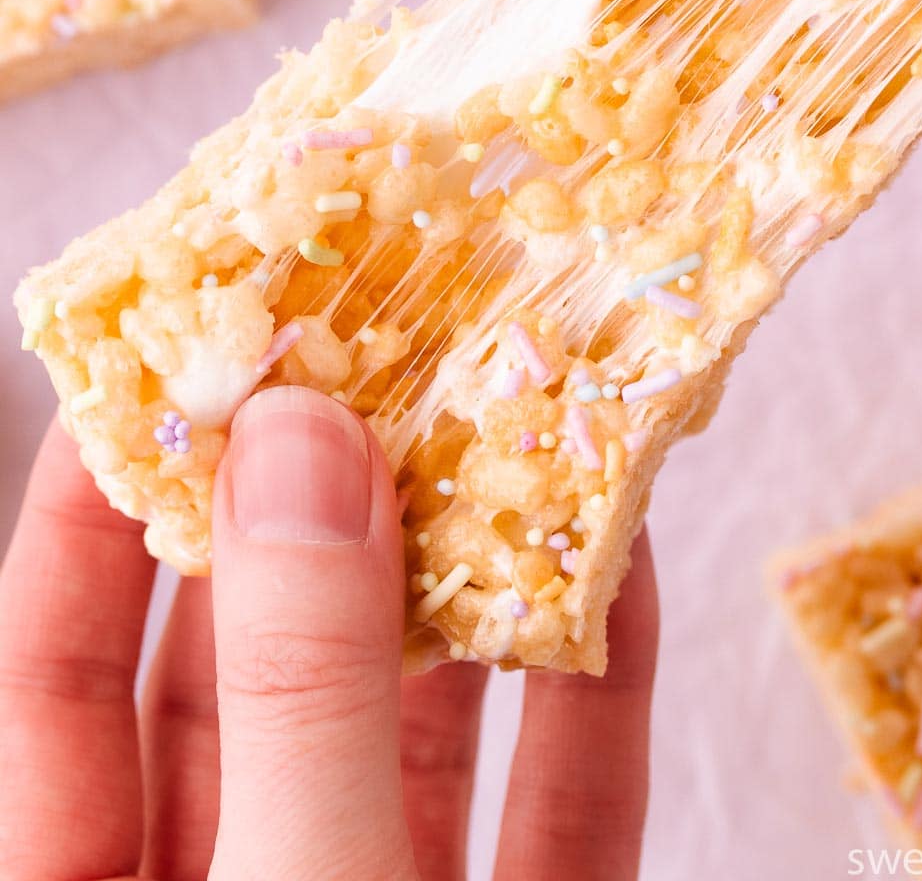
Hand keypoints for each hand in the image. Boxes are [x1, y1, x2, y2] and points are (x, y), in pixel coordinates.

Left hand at [0, 388, 657, 879]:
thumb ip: (304, 691)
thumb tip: (306, 444)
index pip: (60, 674)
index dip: (97, 505)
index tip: (164, 356)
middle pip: (249, 670)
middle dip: (314, 505)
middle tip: (365, 352)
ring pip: (409, 724)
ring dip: (469, 579)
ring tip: (508, 421)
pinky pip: (555, 811)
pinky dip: (590, 694)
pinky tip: (619, 570)